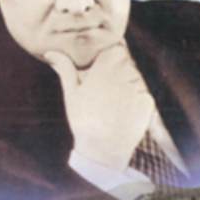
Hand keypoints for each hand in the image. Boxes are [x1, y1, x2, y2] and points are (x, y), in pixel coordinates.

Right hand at [44, 44, 154, 170]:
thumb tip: (51, 52)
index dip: (110, 56)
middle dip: (118, 71)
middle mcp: (124, 75)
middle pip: (126, 63)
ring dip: (127, 85)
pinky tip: (123, 112)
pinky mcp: (148, 102)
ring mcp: (138, 88)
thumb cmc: (84, 120)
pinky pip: (143, 93)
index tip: (103, 66)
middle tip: (106, 89)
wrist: (104, 149)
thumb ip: (65, 69)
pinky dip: (136, 100)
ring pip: (135, 78)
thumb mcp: (71, 93)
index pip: (116, 50)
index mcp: (105, 69)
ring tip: (114, 103)